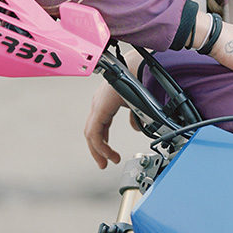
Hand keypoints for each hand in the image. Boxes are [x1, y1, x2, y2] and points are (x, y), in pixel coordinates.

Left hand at [83, 49, 140, 167]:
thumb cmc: (140, 81)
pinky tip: (108, 153)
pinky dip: (100, 145)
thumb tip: (136, 128)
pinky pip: (94, 133)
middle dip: (98, 150)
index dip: (103, 142)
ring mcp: (98, 105)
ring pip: (91, 134)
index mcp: (106, 101)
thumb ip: (134, 117)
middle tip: (104, 163)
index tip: (110, 155)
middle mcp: (99, 103)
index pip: (100, 126)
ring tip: (107, 162)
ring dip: (98, 150)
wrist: (141, 68)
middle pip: (93, 132)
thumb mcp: (138, 104)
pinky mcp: (99, 108)